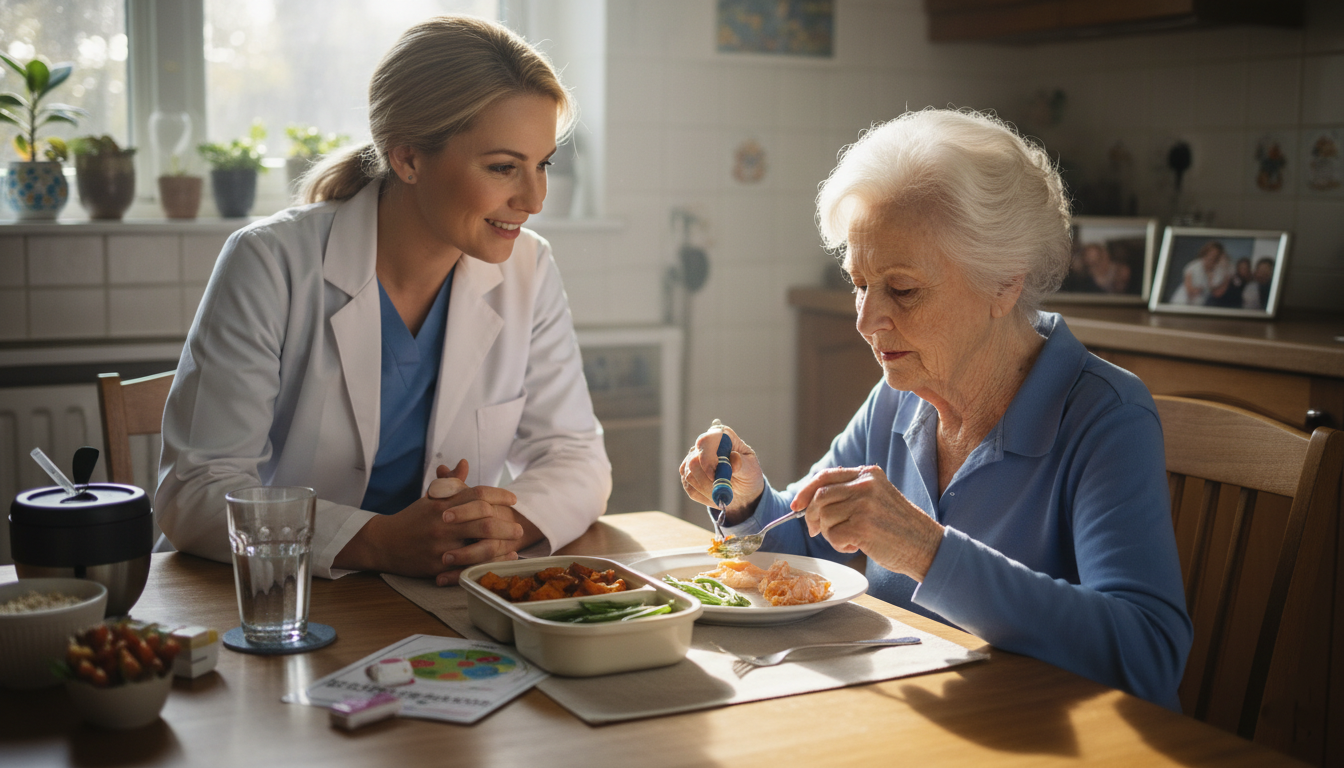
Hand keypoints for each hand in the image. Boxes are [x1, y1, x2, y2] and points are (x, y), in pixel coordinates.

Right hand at [336, 460, 536, 584]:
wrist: (383, 542)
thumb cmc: (412, 519)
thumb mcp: (430, 498)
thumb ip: (450, 483)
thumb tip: (464, 463)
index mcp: (443, 504)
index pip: (478, 494)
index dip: (499, 495)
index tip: (513, 499)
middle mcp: (443, 523)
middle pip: (483, 520)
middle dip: (506, 524)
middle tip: (519, 527)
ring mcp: (440, 545)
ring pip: (479, 545)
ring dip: (501, 545)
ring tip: (515, 545)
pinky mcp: (437, 566)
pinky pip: (468, 566)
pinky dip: (487, 564)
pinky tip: (499, 561)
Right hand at [678, 423, 764, 526]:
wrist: (743, 490)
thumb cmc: (748, 474)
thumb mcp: (751, 469)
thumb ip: (742, 463)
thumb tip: (733, 459)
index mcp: (722, 437)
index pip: (705, 441)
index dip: (707, 459)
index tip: (714, 476)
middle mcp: (705, 445)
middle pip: (693, 461)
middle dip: (707, 481)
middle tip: (722, 489)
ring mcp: (693, 458)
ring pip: (689, 475)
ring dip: (707, 490)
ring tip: (722, 493)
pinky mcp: (687, 473)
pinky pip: (689, 487)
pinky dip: (703, 495)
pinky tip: (714, 494)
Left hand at [790, 465, 943, 581]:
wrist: (926, 547)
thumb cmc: (899, 528)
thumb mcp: (877, 498)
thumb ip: (850, 493)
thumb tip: (810, 502)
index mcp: (868, 474)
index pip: (826, 476)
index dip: (806, 491)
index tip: (796, 505)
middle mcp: (866, 485)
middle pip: (820, 496)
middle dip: (811, 515)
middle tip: (815, 530)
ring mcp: (864, 504)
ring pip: (825, 517)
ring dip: (829, 533)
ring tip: (848, 539)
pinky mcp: (862, 526)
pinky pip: (833, 535)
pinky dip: (838, 545)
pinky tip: (855, 547)